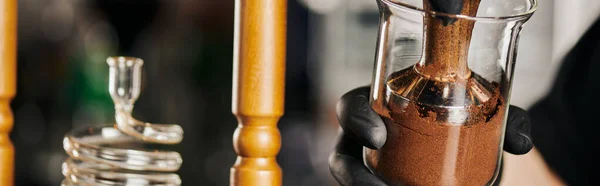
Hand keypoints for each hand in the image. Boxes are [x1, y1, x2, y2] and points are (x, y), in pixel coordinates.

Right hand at [329, 86, 532, 185]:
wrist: (463, 154)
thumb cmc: (460, 123)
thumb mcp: (480, 116)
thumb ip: (502, 120)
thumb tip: (518, 142)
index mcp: (379, 107)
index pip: (351, 106)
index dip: (356, 119)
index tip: (379, 138)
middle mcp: (366, 140)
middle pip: (341, 155)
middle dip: (352, 173)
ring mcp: (369, 169)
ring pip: (351, 180)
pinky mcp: (377, 184)